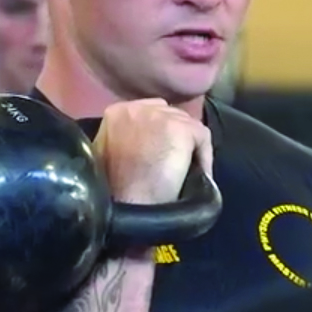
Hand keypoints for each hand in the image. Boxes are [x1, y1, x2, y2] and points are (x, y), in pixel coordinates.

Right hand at [95, 97, 212, 204]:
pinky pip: (202, 137)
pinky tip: (200, 176)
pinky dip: (204, 156)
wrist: (129, 205)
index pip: (148, 112)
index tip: (160, 152)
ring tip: (188, 171)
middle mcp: (138, 107)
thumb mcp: (107, 154)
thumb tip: (141, 139)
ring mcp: (161, 115)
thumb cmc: (114, 189)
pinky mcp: (182, 128)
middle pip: (169, 114)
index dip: (158, 133)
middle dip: (174, 136)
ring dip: (189, 147)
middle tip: (176, 161)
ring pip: (187, 125)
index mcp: (117, 112)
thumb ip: (123, 137)